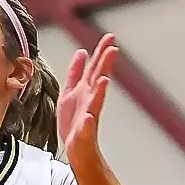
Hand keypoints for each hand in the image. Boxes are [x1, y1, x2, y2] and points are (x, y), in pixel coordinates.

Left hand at [58, 35, 117, 165]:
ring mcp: (88, 116)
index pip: (95, 67)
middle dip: (104, 64)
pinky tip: (88, 116)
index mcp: (85, 90)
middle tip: (113, 49)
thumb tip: (82, 52)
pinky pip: (86, 127)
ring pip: (95, 101)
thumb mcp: (71, 91)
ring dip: (100, 90)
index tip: (110, 37)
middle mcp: (89, 100)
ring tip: (104, 79)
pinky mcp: (83, 133)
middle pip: (98, 79)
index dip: (101, 52)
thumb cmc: (74, 121)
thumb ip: (76, 72)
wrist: (76, 148)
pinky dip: (87, 122)